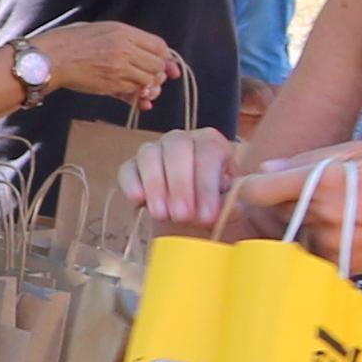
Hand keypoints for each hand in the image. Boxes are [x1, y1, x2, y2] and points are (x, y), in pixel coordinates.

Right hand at [28, 19, 190, 112]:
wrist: (48, 58)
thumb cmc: (67, 41)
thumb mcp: (99, 30)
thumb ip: (124, 40)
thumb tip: (145, 55)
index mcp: (122, 32)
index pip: (159, 46)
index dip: (167, 58)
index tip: (170, 68)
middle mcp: (125, 49)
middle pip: (158, 65)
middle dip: (158, 74)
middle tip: (152, 79)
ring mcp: (119, 68)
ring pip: (149, 81)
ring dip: (148, 87)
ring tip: (141, 89)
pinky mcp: (111, 85)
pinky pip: (134, 93)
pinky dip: (139, 98)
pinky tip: (138, 100)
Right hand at [122, 129, 240, 231]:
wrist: (193, 221)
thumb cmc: (218, 209)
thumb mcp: (234, 207)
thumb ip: (234, 202)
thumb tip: (231, 203)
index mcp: (212, 143)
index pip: (208, 154)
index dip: (206, 185)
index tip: (207, 216)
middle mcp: (182, 140)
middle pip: (177, 148)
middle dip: (180, 185)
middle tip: (183, 216)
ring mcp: (155, 150)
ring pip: (150, 155)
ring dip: (155, 186)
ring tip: (162, 215)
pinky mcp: (133, 166)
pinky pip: (127, 168)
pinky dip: (130, 182)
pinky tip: (138, 200)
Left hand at [229, 141, 361, 279]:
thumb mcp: (361, 152)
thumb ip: (310, 158)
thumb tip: (268, 167)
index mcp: (322, 182)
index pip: (257, 191)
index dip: (251, 186)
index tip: (259, 183)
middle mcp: (320, 215)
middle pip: (269, 211)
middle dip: (275, 201)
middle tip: (300, 191)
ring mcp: (326, 243)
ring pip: (287, 231)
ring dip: (295, 221)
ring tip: (329, 209)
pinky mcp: (335, 263)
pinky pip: (308, 248)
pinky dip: (314, 239)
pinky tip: (340, 228)